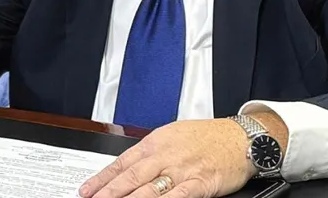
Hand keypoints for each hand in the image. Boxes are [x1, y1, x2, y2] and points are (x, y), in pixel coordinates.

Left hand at [79, 119, 254, 197]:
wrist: (239, 138)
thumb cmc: (207, 137)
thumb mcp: (172, 137)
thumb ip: (152, 153)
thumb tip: (129, 168)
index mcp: (155, 143)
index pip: (122, 163)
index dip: (103, 179)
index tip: (87, 190)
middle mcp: (165, 155)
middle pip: (130, 177)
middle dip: (109, 192)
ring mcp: (181, 170)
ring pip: (148, 189)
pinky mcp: (200, 183)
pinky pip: (178, 196)